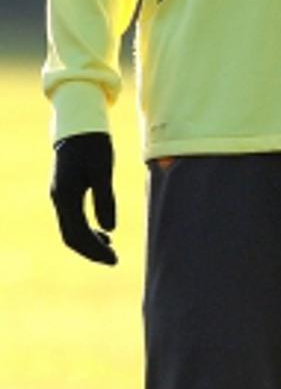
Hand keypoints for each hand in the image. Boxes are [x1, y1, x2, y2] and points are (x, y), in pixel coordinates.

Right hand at [50, 132, 117, 264]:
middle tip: (114, 261)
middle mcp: (59, 199)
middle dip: (91, 251)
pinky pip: (73, 219)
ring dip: (89, 242)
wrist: (80, 127)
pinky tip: (104, 233)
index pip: (78, 233)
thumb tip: (109, 229)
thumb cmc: (94, 146)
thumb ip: (105, 199)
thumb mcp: (103, 172)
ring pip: (71, 229)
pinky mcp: (66, 192)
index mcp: (66, 196)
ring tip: (111, 250)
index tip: (114, 260)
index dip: (95, 250)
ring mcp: (60, 196)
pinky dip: (87, 230)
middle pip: (71, 236)